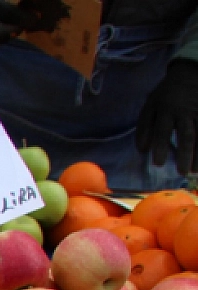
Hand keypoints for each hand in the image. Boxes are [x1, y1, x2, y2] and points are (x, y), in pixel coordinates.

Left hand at [138, 58, 197, 174]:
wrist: (190, 72)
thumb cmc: (166, 94)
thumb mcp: (151, 105)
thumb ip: (145, 127)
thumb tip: (142, 150)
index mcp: (166, 110)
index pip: (162, 131)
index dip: (160, 147)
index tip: (158, 163)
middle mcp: (185, 111)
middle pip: (186, 135)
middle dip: (184, 155)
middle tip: (181, 172)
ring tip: (195, 171)